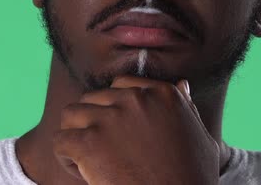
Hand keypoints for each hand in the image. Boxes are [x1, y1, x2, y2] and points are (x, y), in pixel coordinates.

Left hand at [54, 76, 219, 184]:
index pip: (121, 85)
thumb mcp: (200, 137)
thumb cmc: (192, 177)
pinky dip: (66, 158)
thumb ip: (187, 108)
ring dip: (76, 135)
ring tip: (90, 159)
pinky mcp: (89, 143)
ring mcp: (110, 118)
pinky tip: (84, 173)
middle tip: (105, 151)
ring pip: (71, 114)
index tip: (121, 134)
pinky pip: (60, 141)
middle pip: (93, 98)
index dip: (115, 109)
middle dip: (94, 122)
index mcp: (162, 94)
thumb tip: (182, 85)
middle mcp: (135, 99)